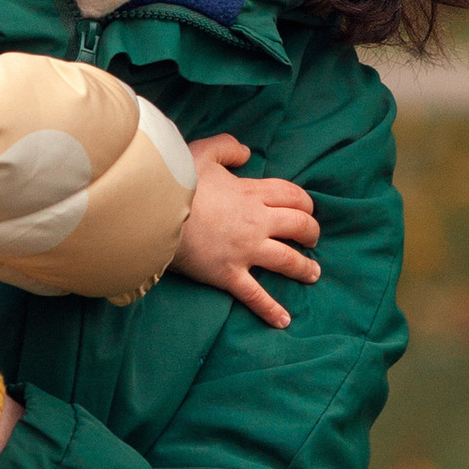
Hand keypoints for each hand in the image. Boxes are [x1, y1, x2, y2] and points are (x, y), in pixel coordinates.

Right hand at [171, 135, 320, 330]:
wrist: (155, 211)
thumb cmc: (177, 180)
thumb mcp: (203, 151)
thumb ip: (227, 147)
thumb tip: (246, 153)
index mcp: (251, 193)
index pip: (292, 196)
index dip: (304, 203)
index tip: (307, 210)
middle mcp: (256, 222)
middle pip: (298, 226)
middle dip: (311, 233)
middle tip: (313, 239)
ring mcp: (245, 250)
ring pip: (287, 260)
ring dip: (304, 268)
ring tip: (313, 273)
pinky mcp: (228, 274)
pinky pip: (255, 295)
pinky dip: (270, 310)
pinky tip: (284, 321)